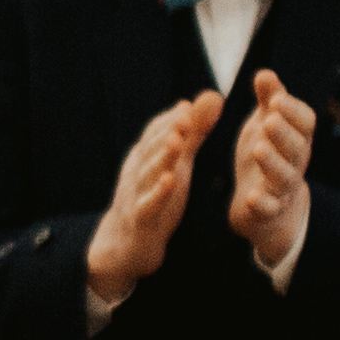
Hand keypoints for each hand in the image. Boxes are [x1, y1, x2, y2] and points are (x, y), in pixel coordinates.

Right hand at [82, 83, 213, 303]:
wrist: (127, 243)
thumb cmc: (155, 196)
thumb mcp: (176, 162)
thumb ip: (194, 132)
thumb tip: (213, 96)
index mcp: (146, 156)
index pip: (155, 133)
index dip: (171, 120)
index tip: (189, 107)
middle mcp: (138, 171)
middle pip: (152, 148)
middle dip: (168, 131)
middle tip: (185, 116)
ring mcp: (137, 195)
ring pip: (149, 173)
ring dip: (162, 157)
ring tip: (177, 142)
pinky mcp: (141, 220)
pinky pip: (149, 205)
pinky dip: (158, 193)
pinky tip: (170, 182)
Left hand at [227, 64, 314, 271]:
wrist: (268, 206)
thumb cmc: (268, 155)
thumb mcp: (265, 124)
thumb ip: (268, 100)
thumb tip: (264, 73)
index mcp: (297, 138)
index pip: (306, 123)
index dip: (293, 111)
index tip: (276, 99)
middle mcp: (295, 163)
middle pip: (296, 148)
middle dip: (284, 133)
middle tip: (268, 120)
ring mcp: (283, 188)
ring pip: (284, 177)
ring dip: (273, 163)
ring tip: (258, 149)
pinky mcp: (268, 210)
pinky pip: (269, 209)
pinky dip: (262, 203)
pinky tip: (251, 197)